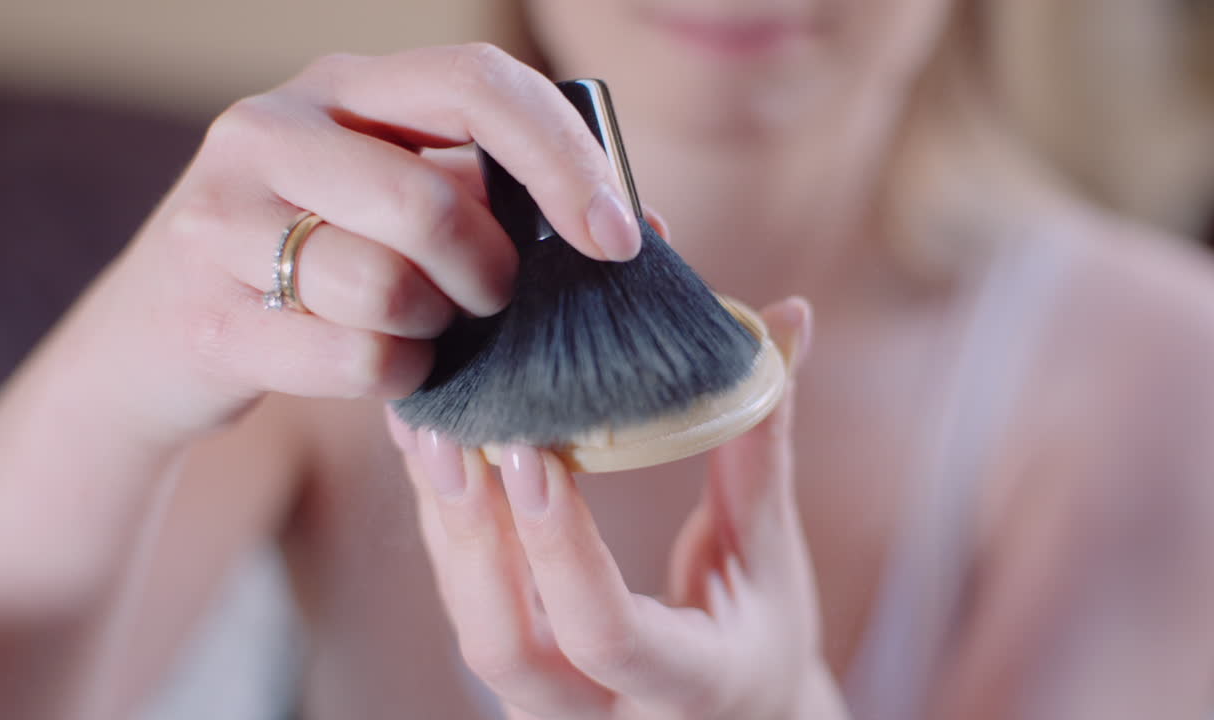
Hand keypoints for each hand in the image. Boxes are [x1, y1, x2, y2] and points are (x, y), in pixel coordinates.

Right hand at [69, 44, 641, 438]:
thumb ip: (499, 200)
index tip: (615, 240)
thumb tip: (641, 227)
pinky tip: (380, 368)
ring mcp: (223, 218)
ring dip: (434, 331)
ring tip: (417, 329)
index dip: (565, 159)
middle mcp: (273, 129)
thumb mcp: (396, 203)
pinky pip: (355, 358)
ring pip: (390, 289)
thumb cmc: (318, 262)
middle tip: (488, 301)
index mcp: (343, 87)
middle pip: (434, 203)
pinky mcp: (207, 315)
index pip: (479, 83)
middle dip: (491, 275)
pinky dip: (396, 380)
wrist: (159, 332)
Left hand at [389, 298, 847, 718]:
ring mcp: (545, 705)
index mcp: (686, 688)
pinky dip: (444, 525)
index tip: (529, 454)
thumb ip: (763, 444)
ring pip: (471, 621)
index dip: (562, 549)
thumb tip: (790, 318)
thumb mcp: (772, 554)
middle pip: (504, 648)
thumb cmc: (762, 633)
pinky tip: (430, 448)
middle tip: (447, 435)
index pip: (606, 634)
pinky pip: (465, 601)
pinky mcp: (515, 671)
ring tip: (423, 419)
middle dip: (471, 539)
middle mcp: (600, 716)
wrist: (730, 713)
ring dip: (442, 521)